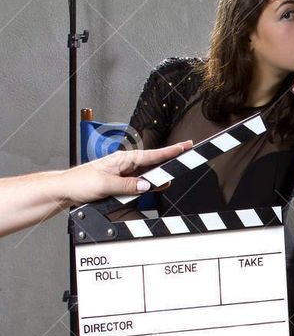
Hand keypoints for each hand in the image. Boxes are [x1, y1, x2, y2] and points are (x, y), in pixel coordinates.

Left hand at [63, 141, 193, 204]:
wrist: (65, 189)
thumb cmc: (80, 182)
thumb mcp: (105, 185)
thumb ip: (128, 185)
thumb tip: (147, 185)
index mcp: (122, 159)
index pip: (152, 155)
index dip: (170, 151)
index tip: (185, 145)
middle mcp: (124, 164)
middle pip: (153, 164)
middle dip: (169, 162)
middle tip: (186, 157)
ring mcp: (123, 174)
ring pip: (147, 175)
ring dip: (158, 177)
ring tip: (173, 176)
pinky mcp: (120, 183)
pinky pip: (139, 184)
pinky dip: (148, 186)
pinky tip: (155, 187)